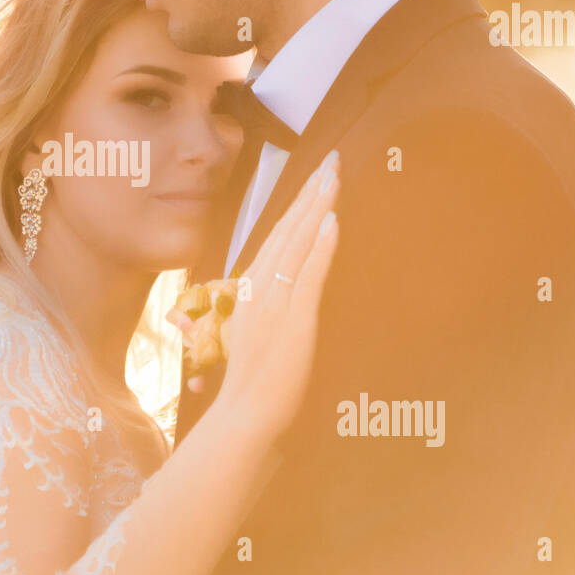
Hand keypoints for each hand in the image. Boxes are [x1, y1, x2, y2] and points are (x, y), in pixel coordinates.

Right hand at [212, 149, 340, 437]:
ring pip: (298, 243)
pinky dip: (321, 245)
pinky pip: (309, 274)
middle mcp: (258, 288)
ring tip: (333, 176)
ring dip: (317, 206)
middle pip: (287, 229)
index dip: (296, 204)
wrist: (244, 414)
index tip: (314, 177)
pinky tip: (332, 220)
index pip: (275, 236)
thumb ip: (248, 310)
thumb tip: (247, 295)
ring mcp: (276, 302)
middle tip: (331, 160)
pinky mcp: (294, 319)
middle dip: (311, 192)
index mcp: (248, 289)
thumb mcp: (241, 336)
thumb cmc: (246, 383)